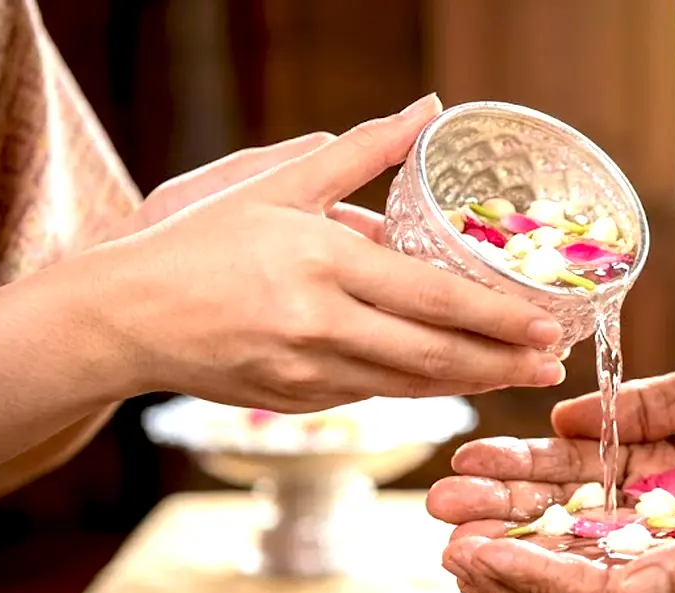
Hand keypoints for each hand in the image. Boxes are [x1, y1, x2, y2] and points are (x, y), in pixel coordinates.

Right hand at [77, 94, 567, 410]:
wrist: (122, 317)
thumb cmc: (199, 242)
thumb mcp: (276, 184)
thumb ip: (359, 152)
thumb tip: (426, 108)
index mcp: (320, 262)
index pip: (431, 297)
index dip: (496, 319)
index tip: (545, 325)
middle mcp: (318, 323)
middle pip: (433, 354)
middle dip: (502, 362)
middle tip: (552, 362)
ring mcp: (305, 373)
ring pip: (410, 385)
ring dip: (471, 383)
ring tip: (519, 376)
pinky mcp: (295, 403)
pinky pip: (372, 394)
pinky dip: (418, 388)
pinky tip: (452, 377)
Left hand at [441, 468, 674, 592]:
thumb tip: (623, 591)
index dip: (529, 577)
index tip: (468, 551)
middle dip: (512, 564)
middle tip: (447, 535)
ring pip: (599, 575)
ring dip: (537, 545)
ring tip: (475, 520)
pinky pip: (634, 557)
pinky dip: (584, 536)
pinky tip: (551, 517)